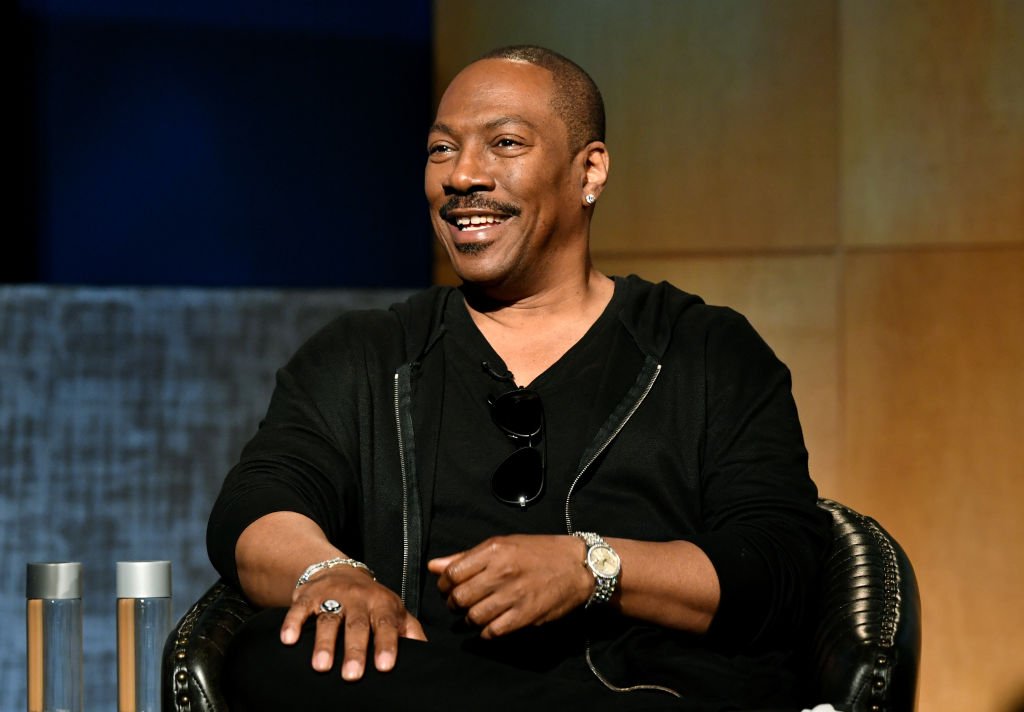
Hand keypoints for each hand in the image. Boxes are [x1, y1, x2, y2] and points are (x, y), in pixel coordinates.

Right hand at [280, 567, 426, 680]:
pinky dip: (293, 623)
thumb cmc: (372, 601)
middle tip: (352, 676)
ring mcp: (332, 597)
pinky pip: (300, 609)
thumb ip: (411, 631)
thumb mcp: (394, 611)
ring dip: (324, 643)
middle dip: (355, 650)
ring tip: (321, 667)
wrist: (339, 570)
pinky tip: (288, 640)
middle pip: (357, 626)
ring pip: (329, 620)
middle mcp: (358, 599)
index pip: (386, 625)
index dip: (386, 645)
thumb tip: (428, 656)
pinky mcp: (308, 596)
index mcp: (382, 604)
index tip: (384, 667)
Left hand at [427, 534, 592, 638]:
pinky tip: (489, 625)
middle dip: (453, 604)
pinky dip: (486, 632)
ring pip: (473, 617)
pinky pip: (493, 631)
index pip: (452, 573)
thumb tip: (434, 566)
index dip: (444, 584)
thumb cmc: (538, 552)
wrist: (576, 566)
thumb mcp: (503, 544)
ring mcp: (514, 595)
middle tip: (459, 603)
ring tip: (475, 614)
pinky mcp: (525, 616)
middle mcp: (502, 572)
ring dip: (469, 620)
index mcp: (494, 551)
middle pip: (459, 598)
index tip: (448, 588)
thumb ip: (467, 557)